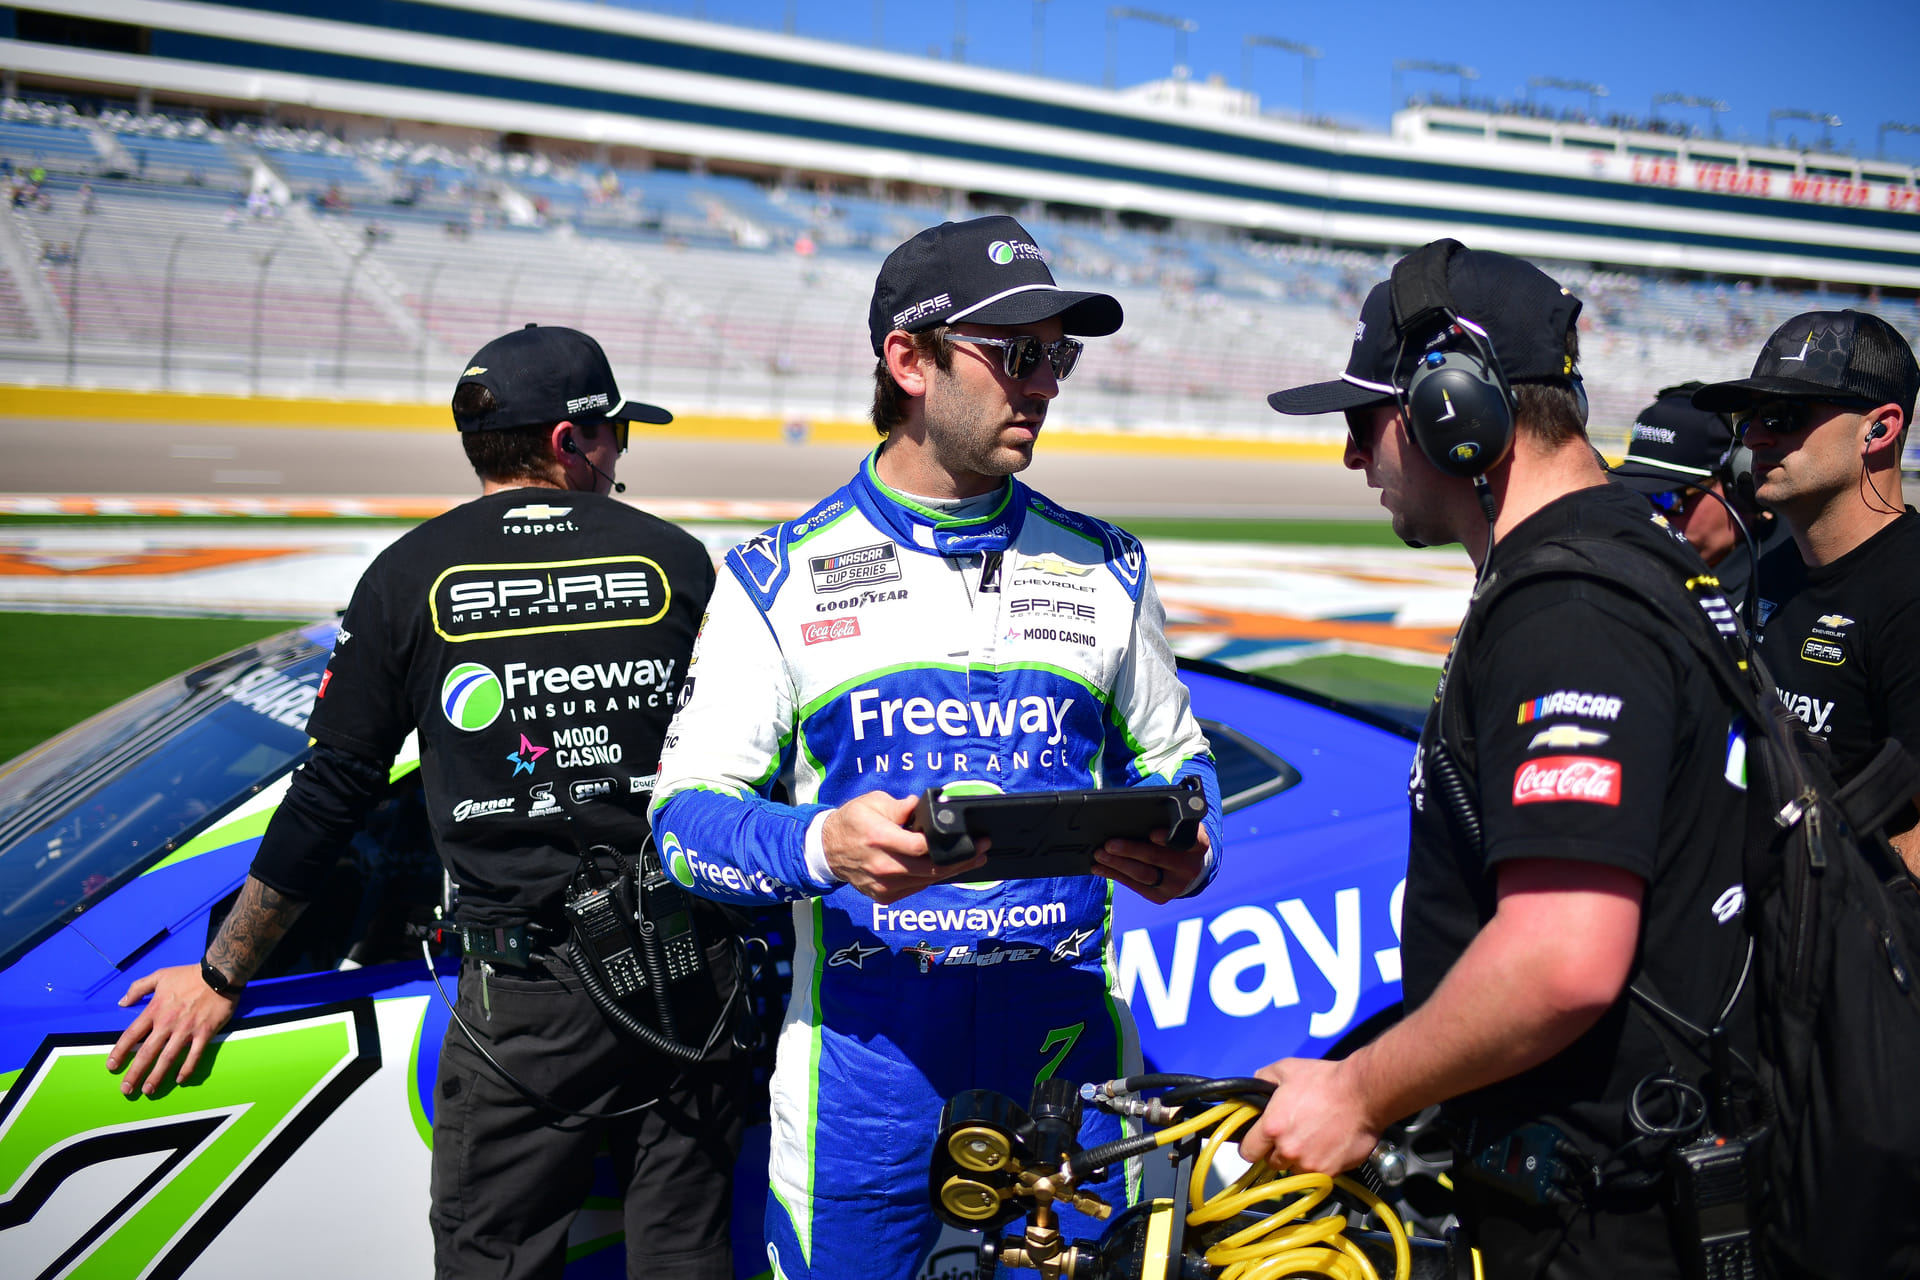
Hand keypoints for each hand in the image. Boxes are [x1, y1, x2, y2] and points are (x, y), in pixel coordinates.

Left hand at [107, 964, 238, 1095]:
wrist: (220, 973)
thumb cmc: (188, 974)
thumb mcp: (160, 975)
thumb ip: (138, 988)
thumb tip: (121, 1002)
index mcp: (154, 1010)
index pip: (131, 1035)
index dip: (119, 1052)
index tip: (111, 1066)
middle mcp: (167, 1023)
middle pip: (147, 1052)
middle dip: (135, 1073)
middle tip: (126, 1090)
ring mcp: (186, 1030)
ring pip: (168, 1058)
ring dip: (157, 1076)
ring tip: (148, 1091)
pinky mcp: (205, 1033)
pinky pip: (194, 1055)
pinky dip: (187, 1069)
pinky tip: (179, 1080)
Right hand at [821, 791, 986, 903]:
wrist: (827, 850)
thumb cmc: (852, 822)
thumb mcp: (872, 802)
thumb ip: (900, 806)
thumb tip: (921, 807)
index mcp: (880, 838)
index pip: (921, 847)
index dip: (948, 845)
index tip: (970, 839)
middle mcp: (883, 866)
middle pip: (931, 869)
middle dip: (961, 861)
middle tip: (982, 851)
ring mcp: (883, 885)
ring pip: (926, 881)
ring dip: (952, 872)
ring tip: (972, 860)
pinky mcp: (884, 896)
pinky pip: (916, 888)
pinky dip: (932, 878)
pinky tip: (946, 868)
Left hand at [1094, 824, 1209, 903]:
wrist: (1189, 867)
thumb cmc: (1176, 838)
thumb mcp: (1179, 826)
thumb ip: (1164, 820)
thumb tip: (1129, 815)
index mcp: (1198, 844)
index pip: (1188, 840)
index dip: (1168, 837)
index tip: (1152, 834)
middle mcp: (1190, 867)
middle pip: (1157, 858)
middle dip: (1131, 850)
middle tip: (1109, 844)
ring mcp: (1176, 885)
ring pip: (1144, 874)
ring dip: (1117, 864)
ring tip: (1099, 855)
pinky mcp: (1161, 897)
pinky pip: (1135, 886)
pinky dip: (1115, 875)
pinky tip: (1100, 867)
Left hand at [1237, 1056, 1380, 1175]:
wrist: (1362, 1094)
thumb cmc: (1324, 1080)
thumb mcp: (1286, 1069)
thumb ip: (1263, 1079)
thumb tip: (1255, 1088)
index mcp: (1272, 1128)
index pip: (1247, 1152)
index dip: (1252, 1145)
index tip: (1259, 1141)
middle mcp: (1288, 1150)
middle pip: (1271, 1162)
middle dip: (1278, 1151)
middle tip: (1292, 1134)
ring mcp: (1310, 1164)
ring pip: (1294, 1170)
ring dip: (1299, 1159)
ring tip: (1313, 1139)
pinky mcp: (1330, 1172)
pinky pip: (1317, 1174)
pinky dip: (1320, 1164)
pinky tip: (1328, 1145)